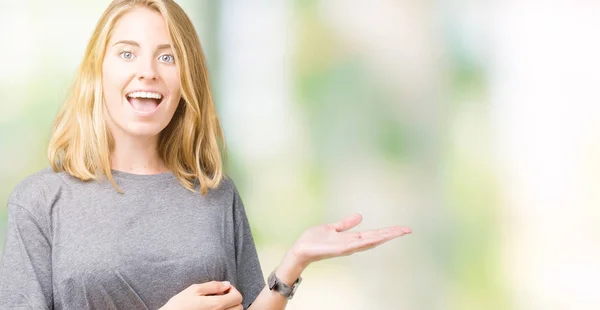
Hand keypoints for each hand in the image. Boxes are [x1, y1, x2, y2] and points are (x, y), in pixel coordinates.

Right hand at [160, 281, 242, 309]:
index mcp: (216, 305)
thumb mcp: (194, 290)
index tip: (223, 289)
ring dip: (229, 307)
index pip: (238, 297)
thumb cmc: (179, 305)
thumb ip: (213, 286)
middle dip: (233, 300)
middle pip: (239, 307)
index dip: (233, 290)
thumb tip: (226, 284)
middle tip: (220, 296)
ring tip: (217, 304)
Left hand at [289, 213, 411, 265]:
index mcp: (352, 238)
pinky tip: (376, 238)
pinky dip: (366, 241)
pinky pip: (355, 245)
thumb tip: (360, 216)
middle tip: (408, 230)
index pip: (374, 234)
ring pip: (370, 241)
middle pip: (376, 238)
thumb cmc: (314, 240)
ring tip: (398, 232)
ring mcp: (347, 247)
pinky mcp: (339, 249)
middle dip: (392, 234)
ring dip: (384, 236)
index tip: (402, 228)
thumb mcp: (332, 228)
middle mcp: (352, 244)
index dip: (388, 231)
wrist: (300, 250)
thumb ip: (345, 224)